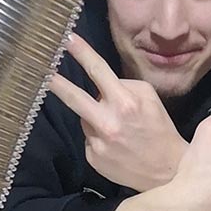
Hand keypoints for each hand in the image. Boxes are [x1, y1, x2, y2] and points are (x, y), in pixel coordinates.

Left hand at [46, 33, 186, 192]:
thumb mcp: (150, 99)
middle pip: (74, 98)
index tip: (66, 39)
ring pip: (85, 118)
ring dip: (94, 117)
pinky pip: (89, 139)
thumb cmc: (160, 130)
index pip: (98, 71)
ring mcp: (98, 143)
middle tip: (43, 72)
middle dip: (56, 83)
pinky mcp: (93, 158)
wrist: (167, 172)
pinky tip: (115, 145)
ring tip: (117, 129)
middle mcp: (108, 123)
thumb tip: (102, 85)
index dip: (81, 52)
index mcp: (124, 103)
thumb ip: (125, 86)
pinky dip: (98, 137)